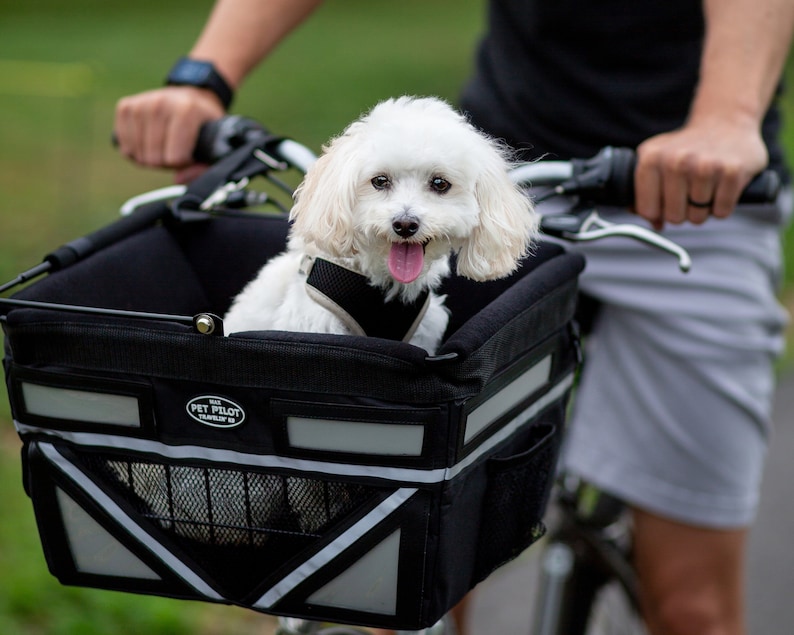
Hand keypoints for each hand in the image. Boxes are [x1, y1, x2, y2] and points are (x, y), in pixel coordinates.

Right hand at [114, 86, 225, 182]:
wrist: (192, 98)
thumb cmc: (204, 124)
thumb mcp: (216, 144)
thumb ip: (205, 168)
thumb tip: (178, 179)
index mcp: (186, 110)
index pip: (173, 158)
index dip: (183, 163)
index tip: (189, 153)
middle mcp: (160, 103)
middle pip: (154, 159)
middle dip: (166, 162)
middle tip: (175, 150)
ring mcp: (141, 104)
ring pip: (138, 155)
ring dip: (151, 157)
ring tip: (164, 145)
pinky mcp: (125, 107)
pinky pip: (125, 146)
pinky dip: (136, 150)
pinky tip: (149, 141)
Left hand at [633, 116, 767, 228]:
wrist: (725, 121)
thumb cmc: (686, 147)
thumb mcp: (656, 160)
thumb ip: (644, 192)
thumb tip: (654, 224)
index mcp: (651, 159)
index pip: (647, 210)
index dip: (657, 212)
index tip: (664, 202)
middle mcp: (676, 161)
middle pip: (673, 217)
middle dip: (682, 212)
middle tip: (688, 194)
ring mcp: (705, 166)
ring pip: (698, 217)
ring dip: (702, 209)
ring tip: (705, 187)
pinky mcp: (732, 171)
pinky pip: (721, 212)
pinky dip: (722, 206)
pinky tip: (720, 187)